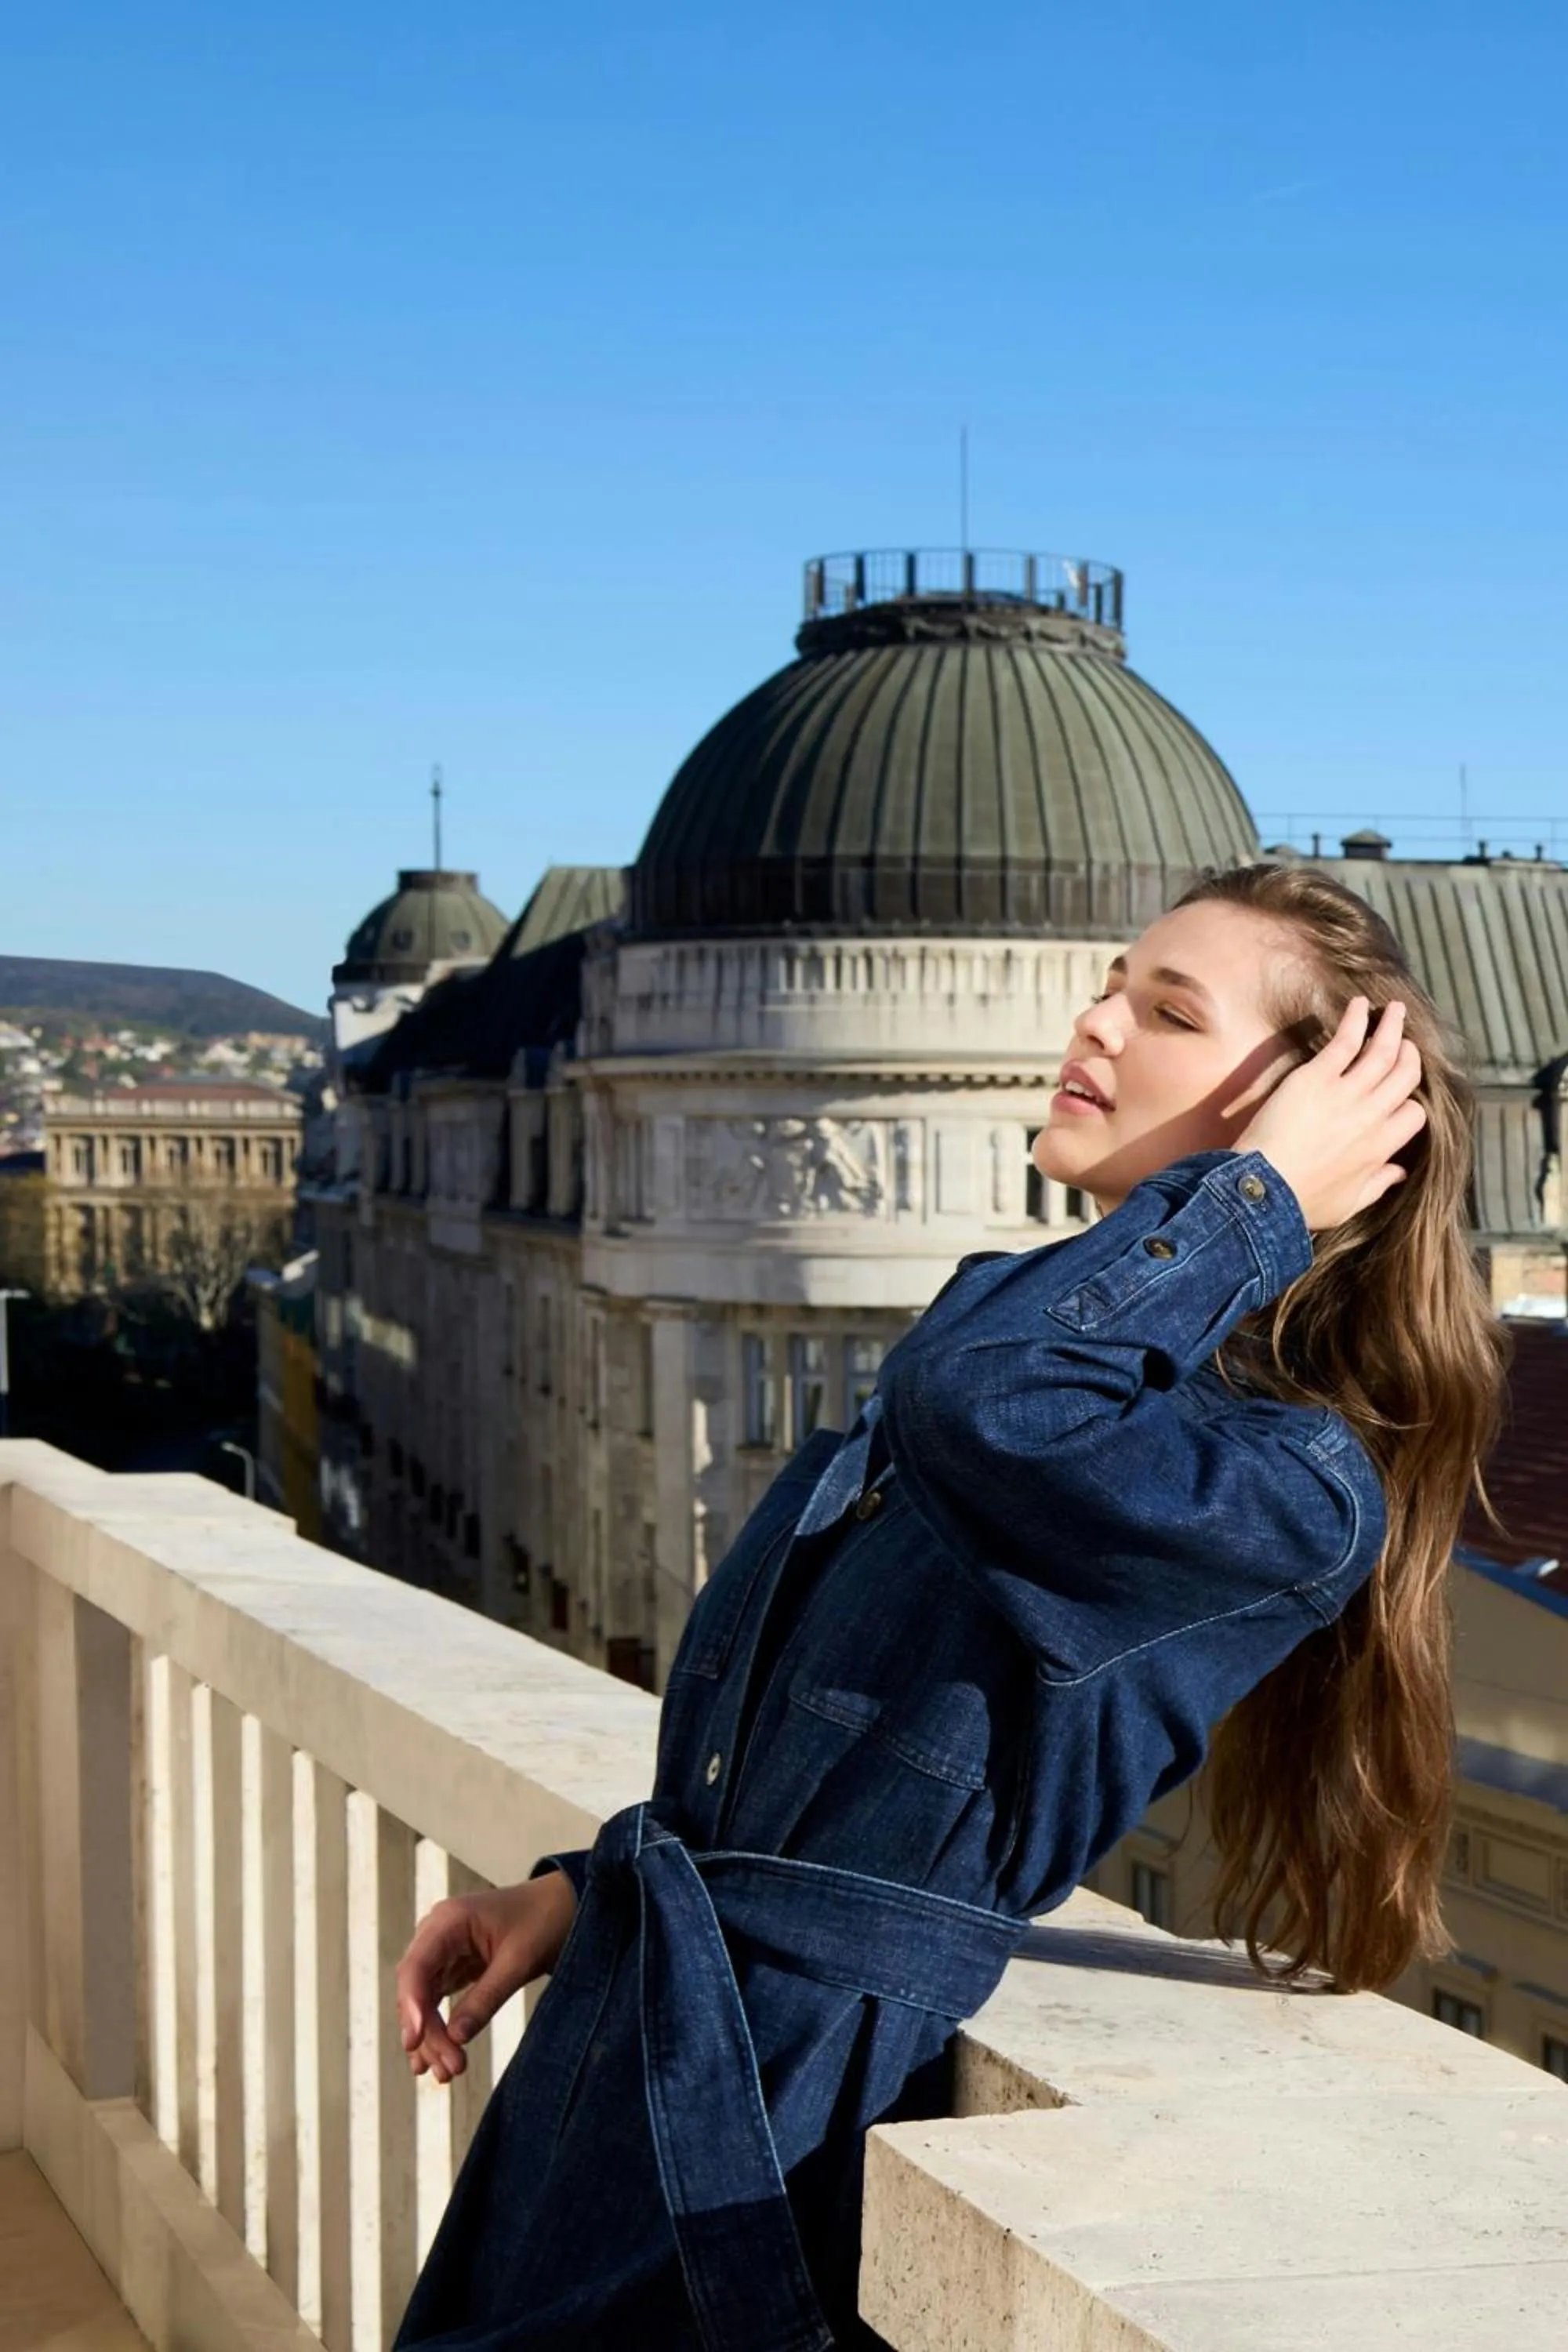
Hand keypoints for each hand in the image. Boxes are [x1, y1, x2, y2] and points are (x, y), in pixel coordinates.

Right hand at [395, 1869, 577, 2082]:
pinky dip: (438, 2028)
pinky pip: (435, 2000)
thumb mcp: (519, 1961)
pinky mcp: (452, 1965)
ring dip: (432, 2037)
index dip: (411, 2006)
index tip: (414, 2042)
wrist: (564, 1905)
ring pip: (422, 2000)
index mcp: (449, 1920)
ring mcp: (442, 1950)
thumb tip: (455, 2038)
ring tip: (446, 2073)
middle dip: (428, 2032)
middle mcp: (437, 1933)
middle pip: (415, 1988)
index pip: (416, 1966)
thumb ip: (486, 1998)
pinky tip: (438, 2057)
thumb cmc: (544, 1921)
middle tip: (449, 2069)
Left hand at [1234, 996, 1425, 1231]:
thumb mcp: (1348, 1204)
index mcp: (1381, 1148)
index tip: (1401, 1096)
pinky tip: (1361, 1005)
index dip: (1410, 1103)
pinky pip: (1346, 1042)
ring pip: (1383, 1053)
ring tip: (1397, 1010)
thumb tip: (1399, 1173)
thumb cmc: (1300, 1201)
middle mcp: (1372, 1117)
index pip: (1413, 1115)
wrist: (1263, 1189)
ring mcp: (1347, 1094)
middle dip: (1409, 1057)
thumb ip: (1377, 1185)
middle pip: (1405, 1077)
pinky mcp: (1318, 1077)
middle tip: (1407, 1044)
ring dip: (1393, 1028)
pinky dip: (1358, 1021)